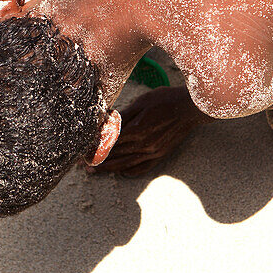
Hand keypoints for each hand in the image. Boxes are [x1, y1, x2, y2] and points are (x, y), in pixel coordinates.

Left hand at [88, 85, 204, 176]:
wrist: (190, 108)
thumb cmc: (165, 100)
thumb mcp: (141, 102)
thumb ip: (123, 116)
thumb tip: (105, 123)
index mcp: (137, 131)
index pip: (109, 143)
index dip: (94, 148)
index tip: (82, 152)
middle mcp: (144, 146)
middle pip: (115, 156)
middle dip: (97, 160)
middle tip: (82, 164)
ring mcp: (153, 153)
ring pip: (126, 165)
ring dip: (109, 169)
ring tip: (95, 171)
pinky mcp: (161, 155)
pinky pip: (143, 168)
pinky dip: (130, 171)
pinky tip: (122, 172)